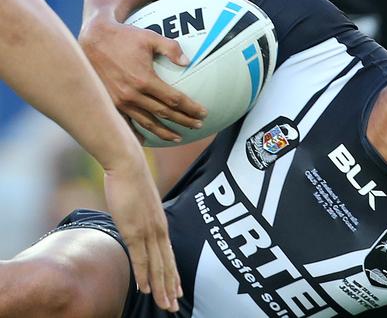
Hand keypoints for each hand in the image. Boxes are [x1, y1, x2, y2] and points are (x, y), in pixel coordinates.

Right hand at [79, 16, 206, 141]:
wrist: (92, 38)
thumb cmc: (124, 36)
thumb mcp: (149, 36)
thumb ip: (171, 48)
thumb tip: (187, 62)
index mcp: (144, 80)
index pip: (174, 100)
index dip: (191, 108)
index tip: (203, 113)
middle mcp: (132, 95)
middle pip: (165, 114)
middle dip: (184, 121)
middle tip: (198, 126)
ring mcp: (120, 102)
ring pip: (147, 123)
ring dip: (164, 132)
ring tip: (178, 137)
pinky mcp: (109, 104)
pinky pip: (125, 124)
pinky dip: (136, 134)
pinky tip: (146, 140)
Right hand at [103, 158, 181, 311]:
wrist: (127, 164)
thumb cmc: (131, 181)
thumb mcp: (141, 204)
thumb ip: (143, 218)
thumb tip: (138, 225)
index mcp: (161, 225)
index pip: (170, 255)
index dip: (174, 275)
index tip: (178, 291)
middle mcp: (159, 230)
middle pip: (167, 265)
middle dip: (170, 288)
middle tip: (174, 307)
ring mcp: (147, 231)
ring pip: (157, 266)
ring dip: (160, 288)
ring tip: (164, 305)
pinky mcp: (133, 230)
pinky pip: (140, 257)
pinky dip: (143, 275)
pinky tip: (145, 289)